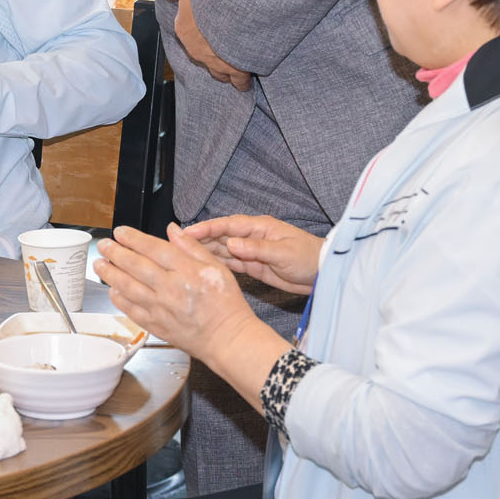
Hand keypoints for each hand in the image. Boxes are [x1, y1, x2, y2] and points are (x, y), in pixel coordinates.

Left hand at [95, 225, 292, 417]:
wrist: (228, 339)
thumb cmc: (226, 304)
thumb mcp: (217, 267)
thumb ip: (191, 247)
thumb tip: (171, 229)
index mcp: (187, 271)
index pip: (153, 249)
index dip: (133, 239)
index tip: (120, 232)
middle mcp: (171, 289)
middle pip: (136, 266)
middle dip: (115, 253)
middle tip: (103, 245)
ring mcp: (161, 309)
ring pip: (128, 288)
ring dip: (111, 274)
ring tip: (99, 264)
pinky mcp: (156, 326)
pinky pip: (132, 310)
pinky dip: (119, 299)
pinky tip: (112, 290)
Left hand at [165, 0, 250, 91]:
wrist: (235, 6)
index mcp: (183, 29)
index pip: (187, 33)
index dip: (198, 29)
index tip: (207, 27)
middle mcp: (196, 49)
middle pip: (202, 57)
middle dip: (211, 55)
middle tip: (222, 51)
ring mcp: (215, 62)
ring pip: (220, 73)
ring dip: (226, 71)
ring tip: (234, 71)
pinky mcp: (235, 69)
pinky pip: (238, 80)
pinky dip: (242, 79)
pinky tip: (246, 79)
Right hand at [181, 214, 321, 295]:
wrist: (322, 274)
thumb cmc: (308, 257)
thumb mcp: (283, 253)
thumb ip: (256, 249)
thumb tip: (231, 244)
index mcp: (259, 227)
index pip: (227, 225)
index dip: (206, 228)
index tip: (188, 232)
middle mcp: (252, 237)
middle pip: (221, 235)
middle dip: (200, 238)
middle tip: (177, 242)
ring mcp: (252, 251)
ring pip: (223, 249)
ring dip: (206, 250)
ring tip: (184, 254)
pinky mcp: (254, 266)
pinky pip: (232, 263)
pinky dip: (219, 263)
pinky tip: (205, 265)